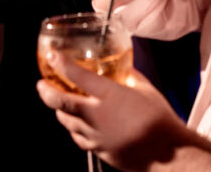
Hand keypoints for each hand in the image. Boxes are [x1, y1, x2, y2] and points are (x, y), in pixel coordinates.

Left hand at [36, 52, 186, 170]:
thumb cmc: (160, 120)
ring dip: (59, 110)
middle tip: (41, 84)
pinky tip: (76, 125)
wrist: (169, 155)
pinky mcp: (99, 151)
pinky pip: (79, 138)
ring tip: (57, 103)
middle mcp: (97, 116)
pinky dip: (73, 129)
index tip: (51, 55)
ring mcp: (96, 136)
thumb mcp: (146, 89)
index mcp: (110, 96)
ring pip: (66, 122)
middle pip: (60, 102)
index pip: (77, 76)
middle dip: (46, 91)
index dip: (60, 63)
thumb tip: (121, 66)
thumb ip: (129, 76)